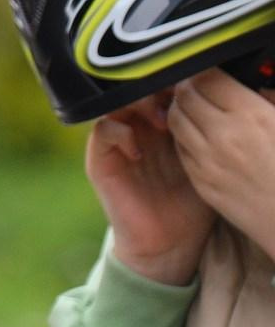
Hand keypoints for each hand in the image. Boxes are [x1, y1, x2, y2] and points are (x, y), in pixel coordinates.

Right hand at [88, 92, 213, 284]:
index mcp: (161, 125)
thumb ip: (207, 133)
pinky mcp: (101, 161)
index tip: (191, 85)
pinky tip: (139, 150)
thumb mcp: (206, 163)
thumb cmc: (193, 205)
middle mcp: (137, 129)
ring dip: (136, 106)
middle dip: (155, 88)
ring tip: (160, 121)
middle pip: (136, 89)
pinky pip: (102, 131)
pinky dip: (119, 133)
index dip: (173, 81)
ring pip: (116, 103)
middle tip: (175, 98)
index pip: (160, 87)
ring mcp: (117, 143)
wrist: (169, 245)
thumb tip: (225, 101)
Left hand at [167, 70, 274, 257]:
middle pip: (185, 96)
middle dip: (190, 88)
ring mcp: (209, 161)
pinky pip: (180, 148)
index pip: (208, 78)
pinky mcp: (202, 182)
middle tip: (201, 88)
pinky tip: (200, 137)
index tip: (214, 73)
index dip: (207, 71)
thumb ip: (270, 99)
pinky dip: (184, 137)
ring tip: (197, 110)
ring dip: (182, 110)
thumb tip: (257, 83)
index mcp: (252, 116)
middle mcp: (225, 136)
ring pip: (175, 120)